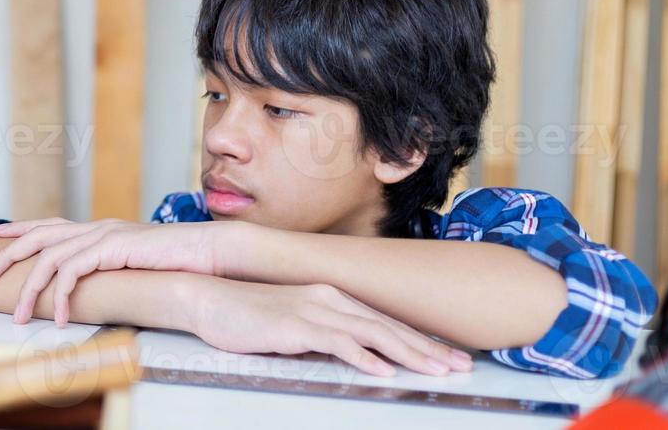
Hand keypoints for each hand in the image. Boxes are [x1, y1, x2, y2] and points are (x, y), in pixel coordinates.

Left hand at [0, 218, 231, 324]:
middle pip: (38, 236)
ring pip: (49, 258)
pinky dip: (62, 296)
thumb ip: (110, 267)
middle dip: (7, 255)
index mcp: (99, 228)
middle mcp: (96, 227)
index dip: (20, 229)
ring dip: (31, 290)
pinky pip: (73, 272)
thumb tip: (90, 285)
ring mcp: (102, 234)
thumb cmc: (173, 261)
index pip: (50, 224)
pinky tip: (61, 318)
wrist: (204, 251)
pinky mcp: (111, 248)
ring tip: (20, 317)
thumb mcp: (132, 263)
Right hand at [189, 278, 473, 377]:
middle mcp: (327, 299)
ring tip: (436, 371)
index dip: (419, 340)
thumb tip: (352, 355)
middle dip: (428, 348)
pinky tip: (383, 370)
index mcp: (330, 297)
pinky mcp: (294, 326)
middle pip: (387, 326)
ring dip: (407, 353)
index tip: (448, 356)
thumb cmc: (247, 315)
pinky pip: (336, 342)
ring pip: (371, 333)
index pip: (384, 321)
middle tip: (460, 366)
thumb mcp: (293, 323)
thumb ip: (323, 335)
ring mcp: (311, 310)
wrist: (207, 299)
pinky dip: (364, 357)